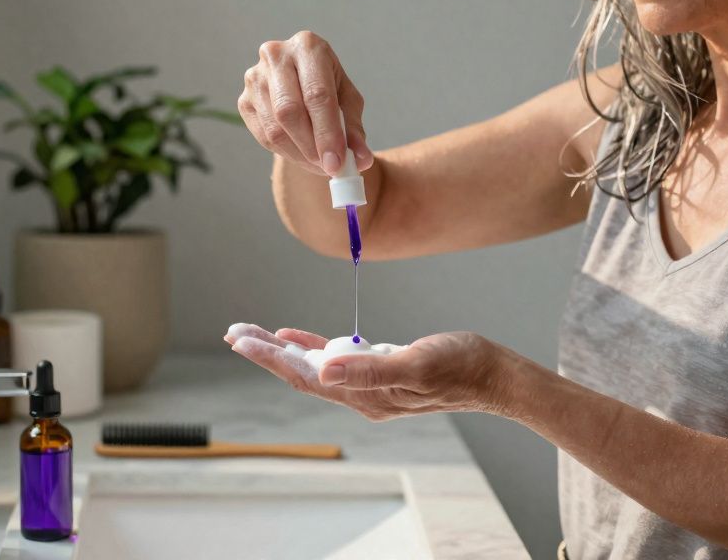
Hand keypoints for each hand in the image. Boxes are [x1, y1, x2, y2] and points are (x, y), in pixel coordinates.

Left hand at [222, 323, 510, 421]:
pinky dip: (312, 348)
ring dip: (282, 351)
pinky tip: (296, 338)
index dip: (271, 358)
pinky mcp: (380, 372)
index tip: (242, 339)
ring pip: (314, 367)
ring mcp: (370, 386)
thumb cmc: (462, 366)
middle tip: (233, 332)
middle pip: (303, 373)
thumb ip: (371, 368)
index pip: (307, 376)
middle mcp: (362, 395)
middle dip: (266, 353)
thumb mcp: (417, 363)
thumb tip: (325, 368)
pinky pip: (336, 362)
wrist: (494, 375)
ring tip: (251, 334)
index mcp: (366, 395)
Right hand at [238, 31, 373, 176]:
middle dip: (312, 146)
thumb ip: (354, 130)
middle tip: (329, 168)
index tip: (337, 162)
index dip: (327, 132)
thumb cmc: (328, 87)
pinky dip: (286, 153)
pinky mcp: (245, 100)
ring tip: (320, 163)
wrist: (300, 82)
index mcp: (308, 47)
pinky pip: (264, 136)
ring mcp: (255, 77)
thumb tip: (361, 161)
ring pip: (275, 128)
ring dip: (300, 154)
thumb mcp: (348, 102)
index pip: (316, 94)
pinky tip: (303, 155)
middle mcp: (276, 56)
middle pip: (290, 111)